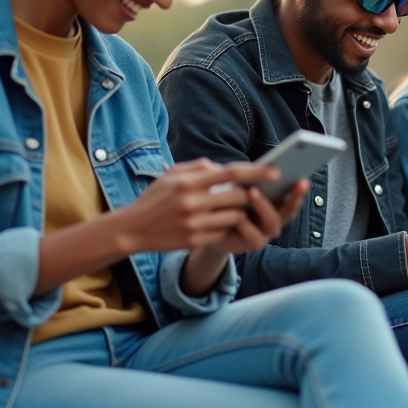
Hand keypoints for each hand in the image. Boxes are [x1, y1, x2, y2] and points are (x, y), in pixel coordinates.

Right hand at [119, 159, 302, 252]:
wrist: (131, 229)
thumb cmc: (154, 198)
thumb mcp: (171, 175)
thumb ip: (198, 167)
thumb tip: (223, 167)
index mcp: (188, 181)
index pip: (232, 172)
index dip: (258, 171)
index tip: (276, 171)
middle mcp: (193, 202)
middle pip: (239, 197)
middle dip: (251, 195)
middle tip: (259, 194)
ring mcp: (194, 223)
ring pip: (235, 217)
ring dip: (241, 213)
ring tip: (240, 208)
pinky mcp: (194, 240)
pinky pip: (223, 232)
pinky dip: (227, 227)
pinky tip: (223, 223)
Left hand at [208, 179, 309, 255]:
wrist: (212, 230)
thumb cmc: (225, 203)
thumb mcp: (226, 185)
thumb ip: (224, 175)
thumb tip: (205, 160)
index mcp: (276, 200)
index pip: (294, 193)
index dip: (299, 187)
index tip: (303, 175)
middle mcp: (276, 217)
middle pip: (290, 209)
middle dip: (296, 196)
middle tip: (298, 181)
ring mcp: (266, 232)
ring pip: (272, 220)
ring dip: (263, 205)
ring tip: (253, 191)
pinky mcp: (254, 243)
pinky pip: (254, 234)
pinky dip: (247, 225)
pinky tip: (240, 216)